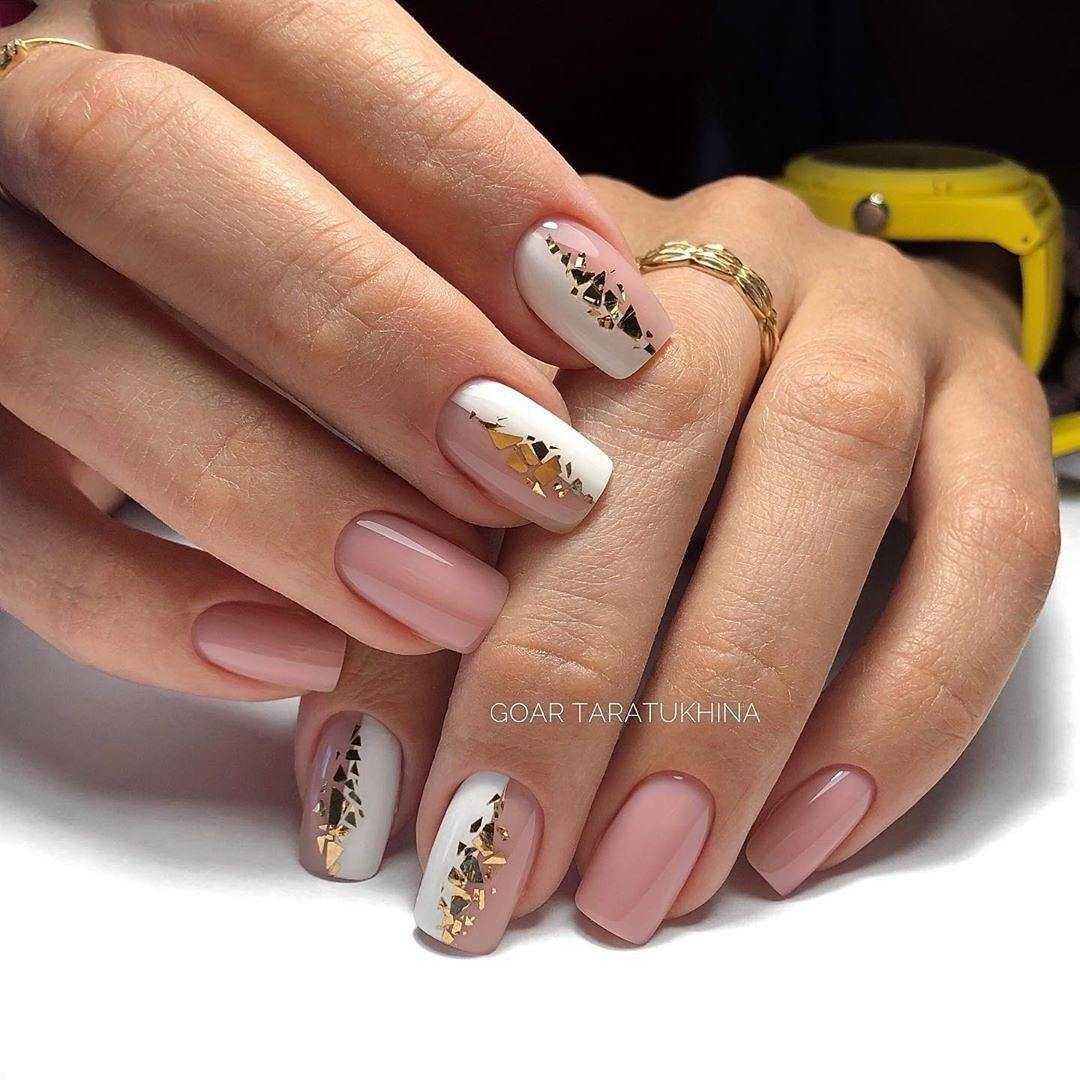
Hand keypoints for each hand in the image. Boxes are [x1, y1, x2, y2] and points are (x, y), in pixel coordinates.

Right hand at [0, 0, 675, 693]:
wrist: (102, 290)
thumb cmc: (266, 244)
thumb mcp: (337, 189)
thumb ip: (423, 231)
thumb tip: (592, 351)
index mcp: (136, 7)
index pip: (289, 33)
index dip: (464, 174)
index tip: (607, 324)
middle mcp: (13, 113)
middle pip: (146, 165)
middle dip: (370, 338)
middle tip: (540, 474)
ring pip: (63, 348)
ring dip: (282, 497)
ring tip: (450, 600)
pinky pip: (8, 530)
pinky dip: (148, 611)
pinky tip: (303, 660)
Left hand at [384, 175, 1057, 950]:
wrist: (828, 324)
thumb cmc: (631, 426)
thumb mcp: (499, 483)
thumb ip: (427, 591)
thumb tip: (367, 777)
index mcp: (556, 267)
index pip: (466, 423)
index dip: (414, 621)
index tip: (380, 801)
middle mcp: (727, 263)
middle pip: (656, 424)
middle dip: (571, 672)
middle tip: (510, 859)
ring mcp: (878, 314)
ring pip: (828, 468)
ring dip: (732, 703)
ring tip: (648, 876)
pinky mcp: (998, 397)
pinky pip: (993, 544)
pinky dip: (902, 705)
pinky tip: (801, 835)